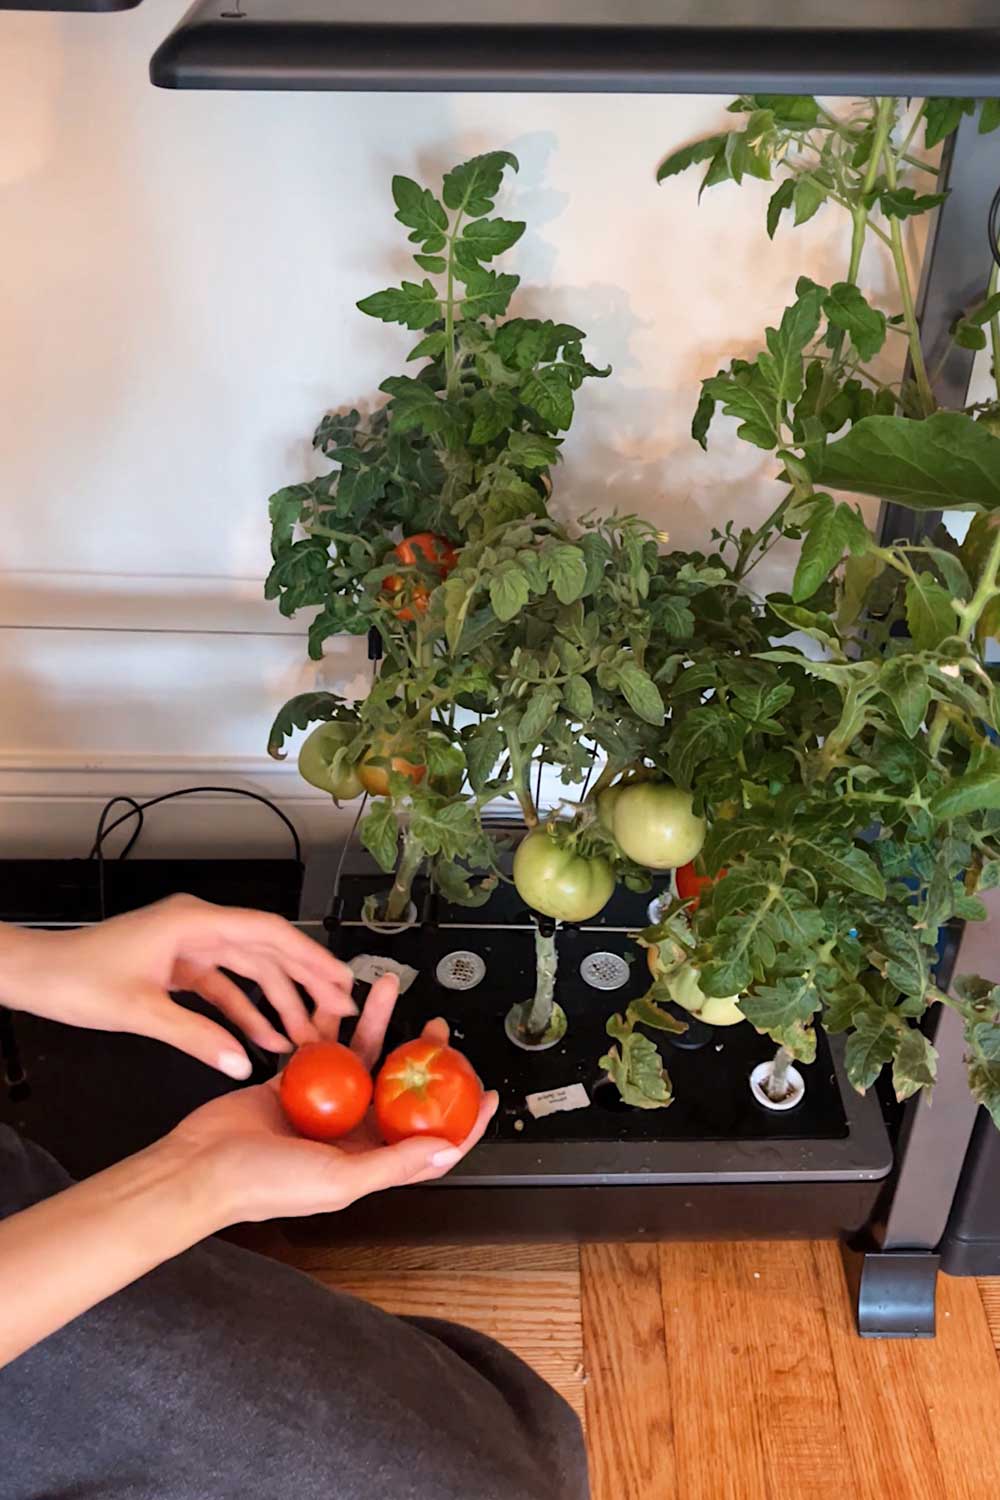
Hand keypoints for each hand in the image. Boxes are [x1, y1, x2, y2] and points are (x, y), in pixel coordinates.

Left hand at [0, 895, 357, 1078]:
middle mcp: (197, 926)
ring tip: (308, 1034)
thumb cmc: (75, 979)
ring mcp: (189, 946)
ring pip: (250, 970)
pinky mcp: (179, 967)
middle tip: (341, 1007)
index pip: (268, 933)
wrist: (35, 975)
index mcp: (192, 921)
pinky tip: (264, 1040)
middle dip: (306, 979)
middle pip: (267, 949)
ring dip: (278, 1001)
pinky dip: (245, 1012)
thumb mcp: (138, 1011)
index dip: (310, 957)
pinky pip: (225, 988)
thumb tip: (243, 1062)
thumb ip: (195, 1037)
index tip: (341, 981)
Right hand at [169, 972, 498, 1222]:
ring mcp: (323, 1105)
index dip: (463, 1122)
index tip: (488, 1094)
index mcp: (367, 1162)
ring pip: (362, 1057)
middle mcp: (351, 1133)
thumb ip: (393, 1163)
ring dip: (378, 1024)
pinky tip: (343, 999)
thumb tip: (446, 1151)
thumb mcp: (339, 1179)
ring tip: (388, 989)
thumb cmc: (264, 1184)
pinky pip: (321, 1046)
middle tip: (437, 1027)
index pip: (429, 1143)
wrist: (199, 1168)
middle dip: (423, 1057)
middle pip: (399, 1089)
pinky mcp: (293, 1081)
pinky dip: (331, 1022)